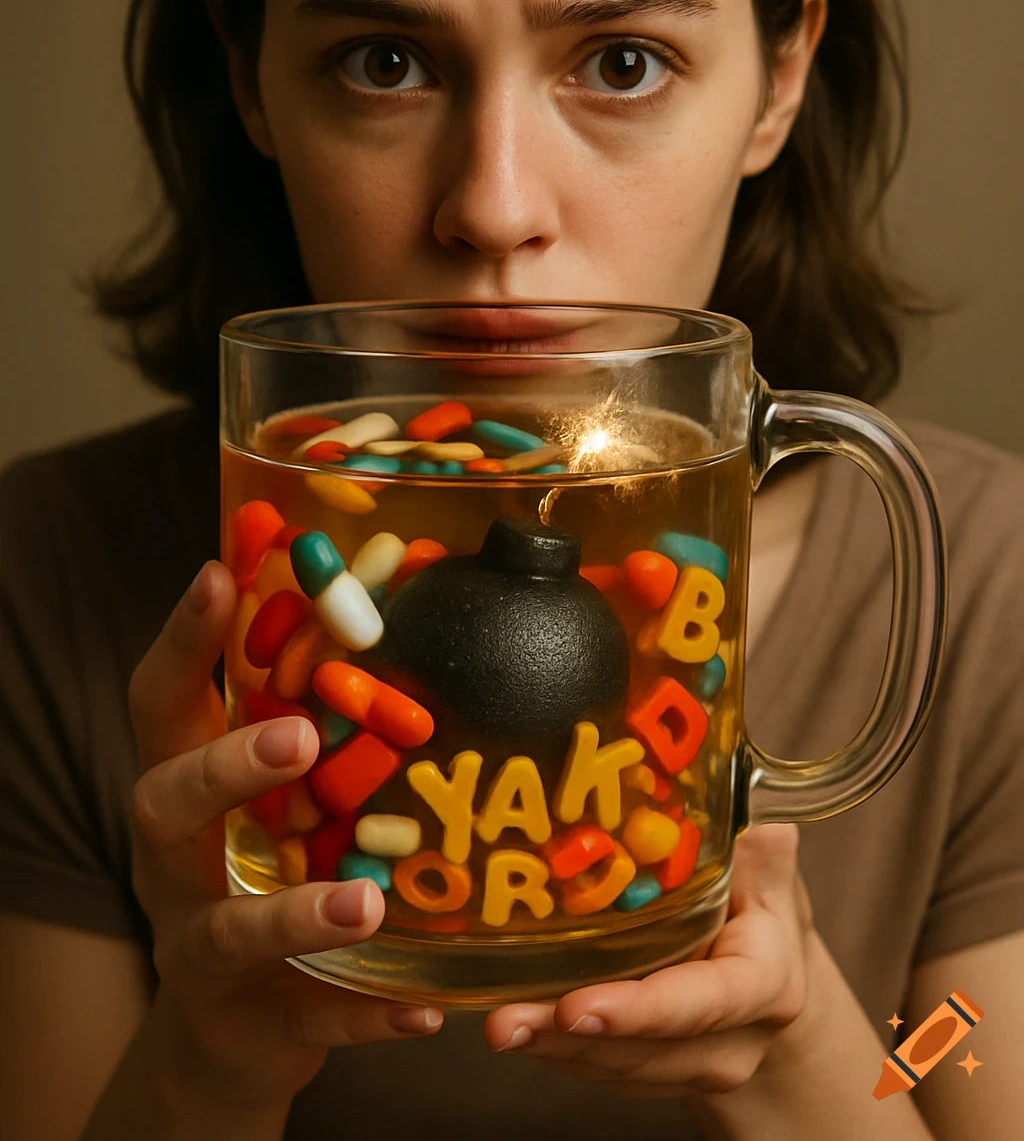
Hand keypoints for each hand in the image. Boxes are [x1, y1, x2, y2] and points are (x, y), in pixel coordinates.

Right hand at [128, 559, 441, 1118]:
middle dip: (226, 767)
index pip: (162, 704)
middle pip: (165, 804)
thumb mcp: (272, 801)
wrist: (232, 1034)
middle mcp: (176, 866)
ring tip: (367, 899)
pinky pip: (307, 1022)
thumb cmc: (265, 878)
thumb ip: (312, 726)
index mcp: (183, 791)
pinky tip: (423, 1008)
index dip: (181, 641)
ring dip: (297, 911)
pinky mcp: (252, 1024)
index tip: (215, 573)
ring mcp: (204, 950)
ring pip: (228, 929)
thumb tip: (402, 601)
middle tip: (300, 739)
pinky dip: (363, 1017)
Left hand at [483, 823, 812, 1102]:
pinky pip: (606, 1071)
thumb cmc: (758, 901)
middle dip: (572, 1039)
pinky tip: (523, 1024)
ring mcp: (697, 1066)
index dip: (640, 1010)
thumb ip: (760, 851)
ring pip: (621, 1069)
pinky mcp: (659, 1074)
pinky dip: (561, 1051)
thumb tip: (757, 820)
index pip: (704, 1004)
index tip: (577, 1009)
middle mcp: (736, 1040)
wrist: (769, 963)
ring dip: (555, 1049)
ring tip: (501, 1023)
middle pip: (649, 1050)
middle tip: (507, 1021)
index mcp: (765, 984)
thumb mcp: (765, 867)